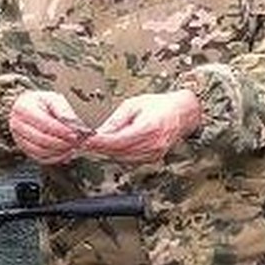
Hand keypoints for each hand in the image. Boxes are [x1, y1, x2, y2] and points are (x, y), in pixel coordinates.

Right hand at [9, 91, 92, 164]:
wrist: (31, 109)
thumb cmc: (42, 103)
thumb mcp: (53, 99)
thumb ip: (63, 109)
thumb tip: (72, 121)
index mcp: (23, 107)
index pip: (42, 122)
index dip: (60, 130)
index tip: (73, 133)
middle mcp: (17, 124)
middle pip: (40, 139)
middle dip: (61, 142)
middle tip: (75, 141)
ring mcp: (19, 138)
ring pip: (40, 151)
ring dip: (59, 151)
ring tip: (72, 147)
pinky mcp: (25, 149)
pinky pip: (40, 159)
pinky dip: (55, 158)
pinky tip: (66, 153)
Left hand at [84, 90, 201, 163]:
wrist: (182, 113)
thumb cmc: (160, 105)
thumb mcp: (134, 105)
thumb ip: (116, 120)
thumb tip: (100, 131)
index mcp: (149, 129)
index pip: (118, 140)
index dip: (100, 142)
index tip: (85, 140)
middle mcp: (153, 145)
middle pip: (119, 151)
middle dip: (99, 147)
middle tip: (82, 141)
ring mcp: (154, 154)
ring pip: (122, 158)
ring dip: (106, 152)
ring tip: (94, 143)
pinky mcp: (152, 158)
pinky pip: (129, 160)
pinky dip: (117, 154)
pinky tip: (110, 147)